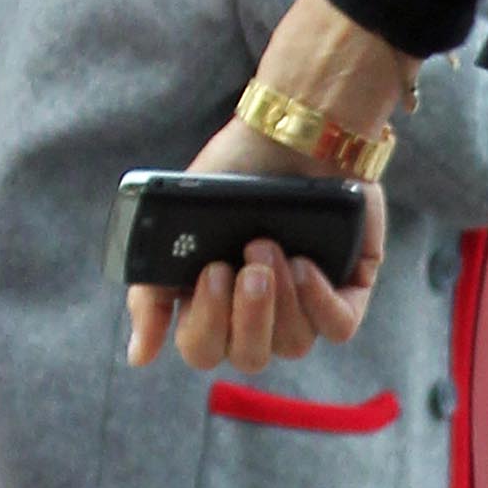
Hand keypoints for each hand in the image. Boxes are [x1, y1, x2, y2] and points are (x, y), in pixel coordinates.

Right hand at [124, 116, 385, 375]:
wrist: (292, 130)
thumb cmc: (232, 175)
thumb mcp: (178, 226)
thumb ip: (152, 291)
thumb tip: (139, 357)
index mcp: (215, 304)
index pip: (203, 349)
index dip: (206, 325)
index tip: (210, 272)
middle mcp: (260, 313)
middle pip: (249, 357)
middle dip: (248, 316)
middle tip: (247, 268)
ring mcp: (306, 305)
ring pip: (293, 344)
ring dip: (281, 299)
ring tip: (272, 245)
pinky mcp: (348, 291)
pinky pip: (339, 328)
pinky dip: (319, 302)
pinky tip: (305, 265)